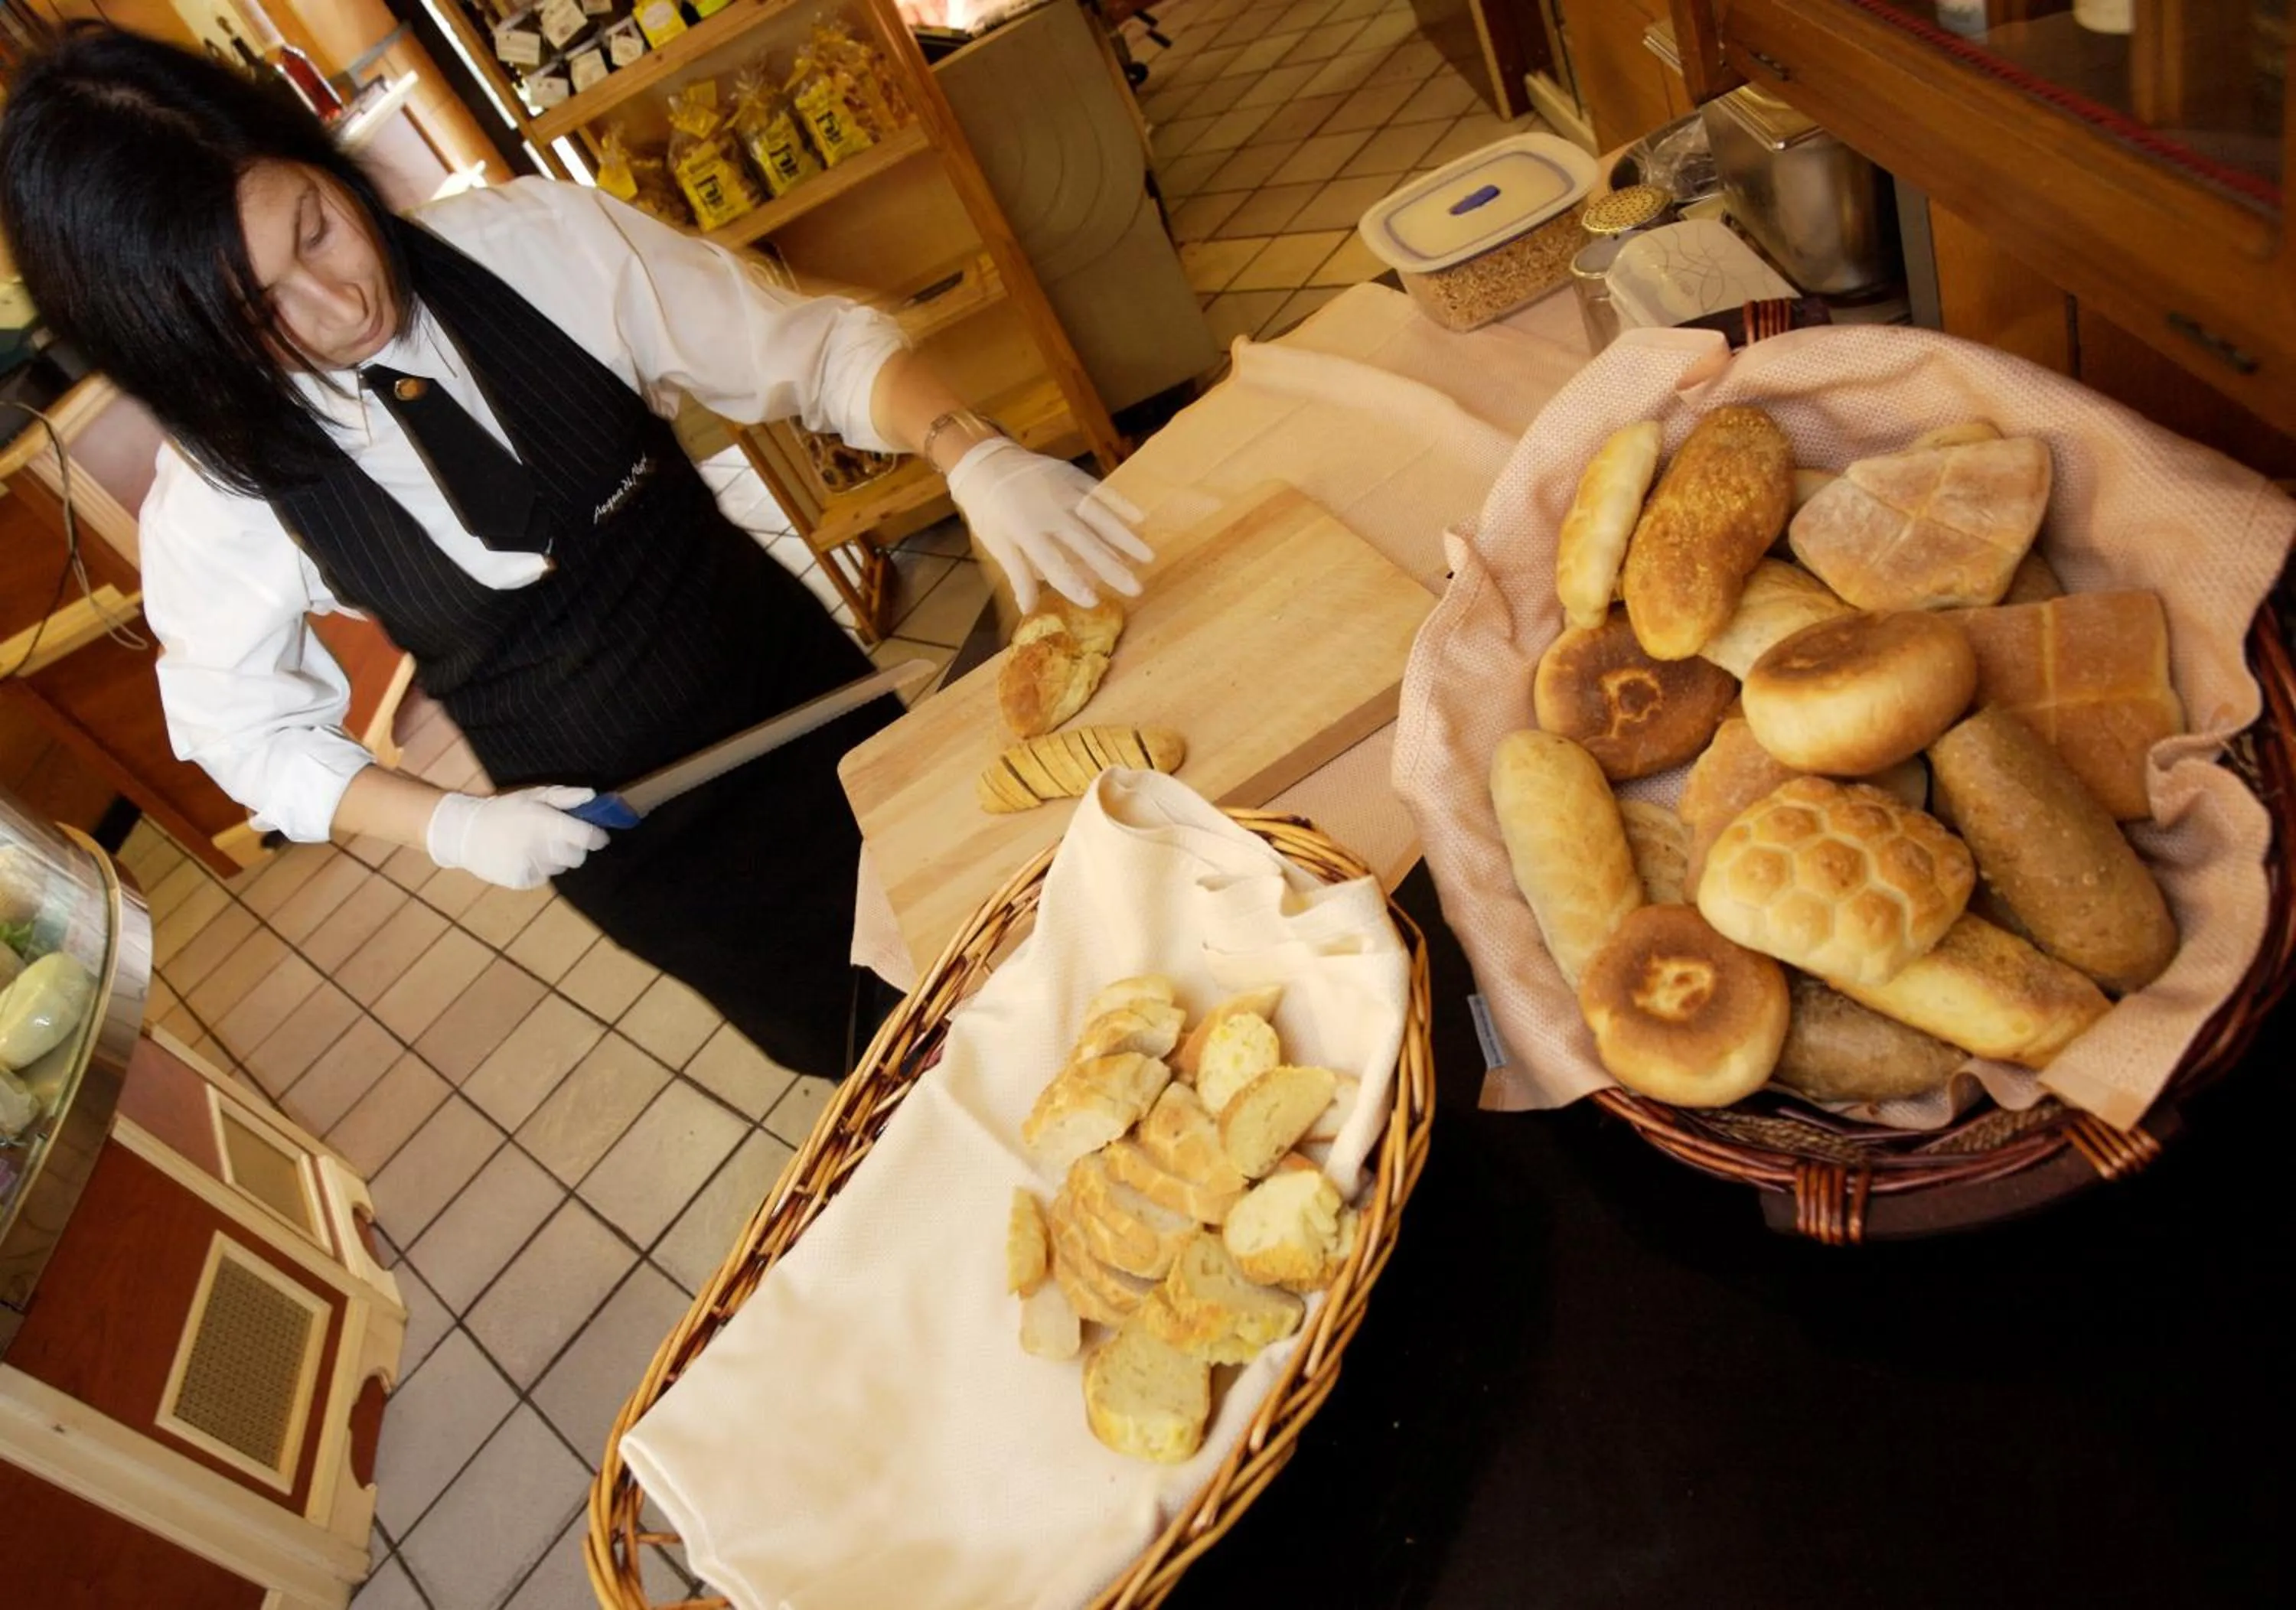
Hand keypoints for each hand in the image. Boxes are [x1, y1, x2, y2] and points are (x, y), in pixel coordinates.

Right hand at [426, 786, 608, 889]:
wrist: (464, 832)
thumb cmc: (504, 810)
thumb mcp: (533, 795)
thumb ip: (565, 797)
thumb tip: (593, 796)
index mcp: (547, 823)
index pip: (588, 837)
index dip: (597, 837)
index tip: (597, 836)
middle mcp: (541, 847)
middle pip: (578, 857)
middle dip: (574, 847)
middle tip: (557, 837)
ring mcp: (531, 866)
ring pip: (561, 868)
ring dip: (555, 858)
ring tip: (533, 845)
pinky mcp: (522, 881)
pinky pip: (544, 878)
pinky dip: (539, 869)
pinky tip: (522, 856)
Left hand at [944, 438, 1151, 613]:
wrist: (986, 462)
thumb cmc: (990, 510)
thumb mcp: (997, 543)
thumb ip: (1018, 574)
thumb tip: (1029, 609)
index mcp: (1025, 530)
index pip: (1053, 562)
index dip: (1073, 583)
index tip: (1094, 602)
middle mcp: (1049, 510)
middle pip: (1085, 543)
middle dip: (1112, 567)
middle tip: (1135, 588)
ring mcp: (1063, 490)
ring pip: (1099, 517)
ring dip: (1125, 538)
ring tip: (1147, 558)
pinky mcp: (1072, 475)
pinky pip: (1100, 492)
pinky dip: (1120, 504)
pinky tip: (1140, 519)